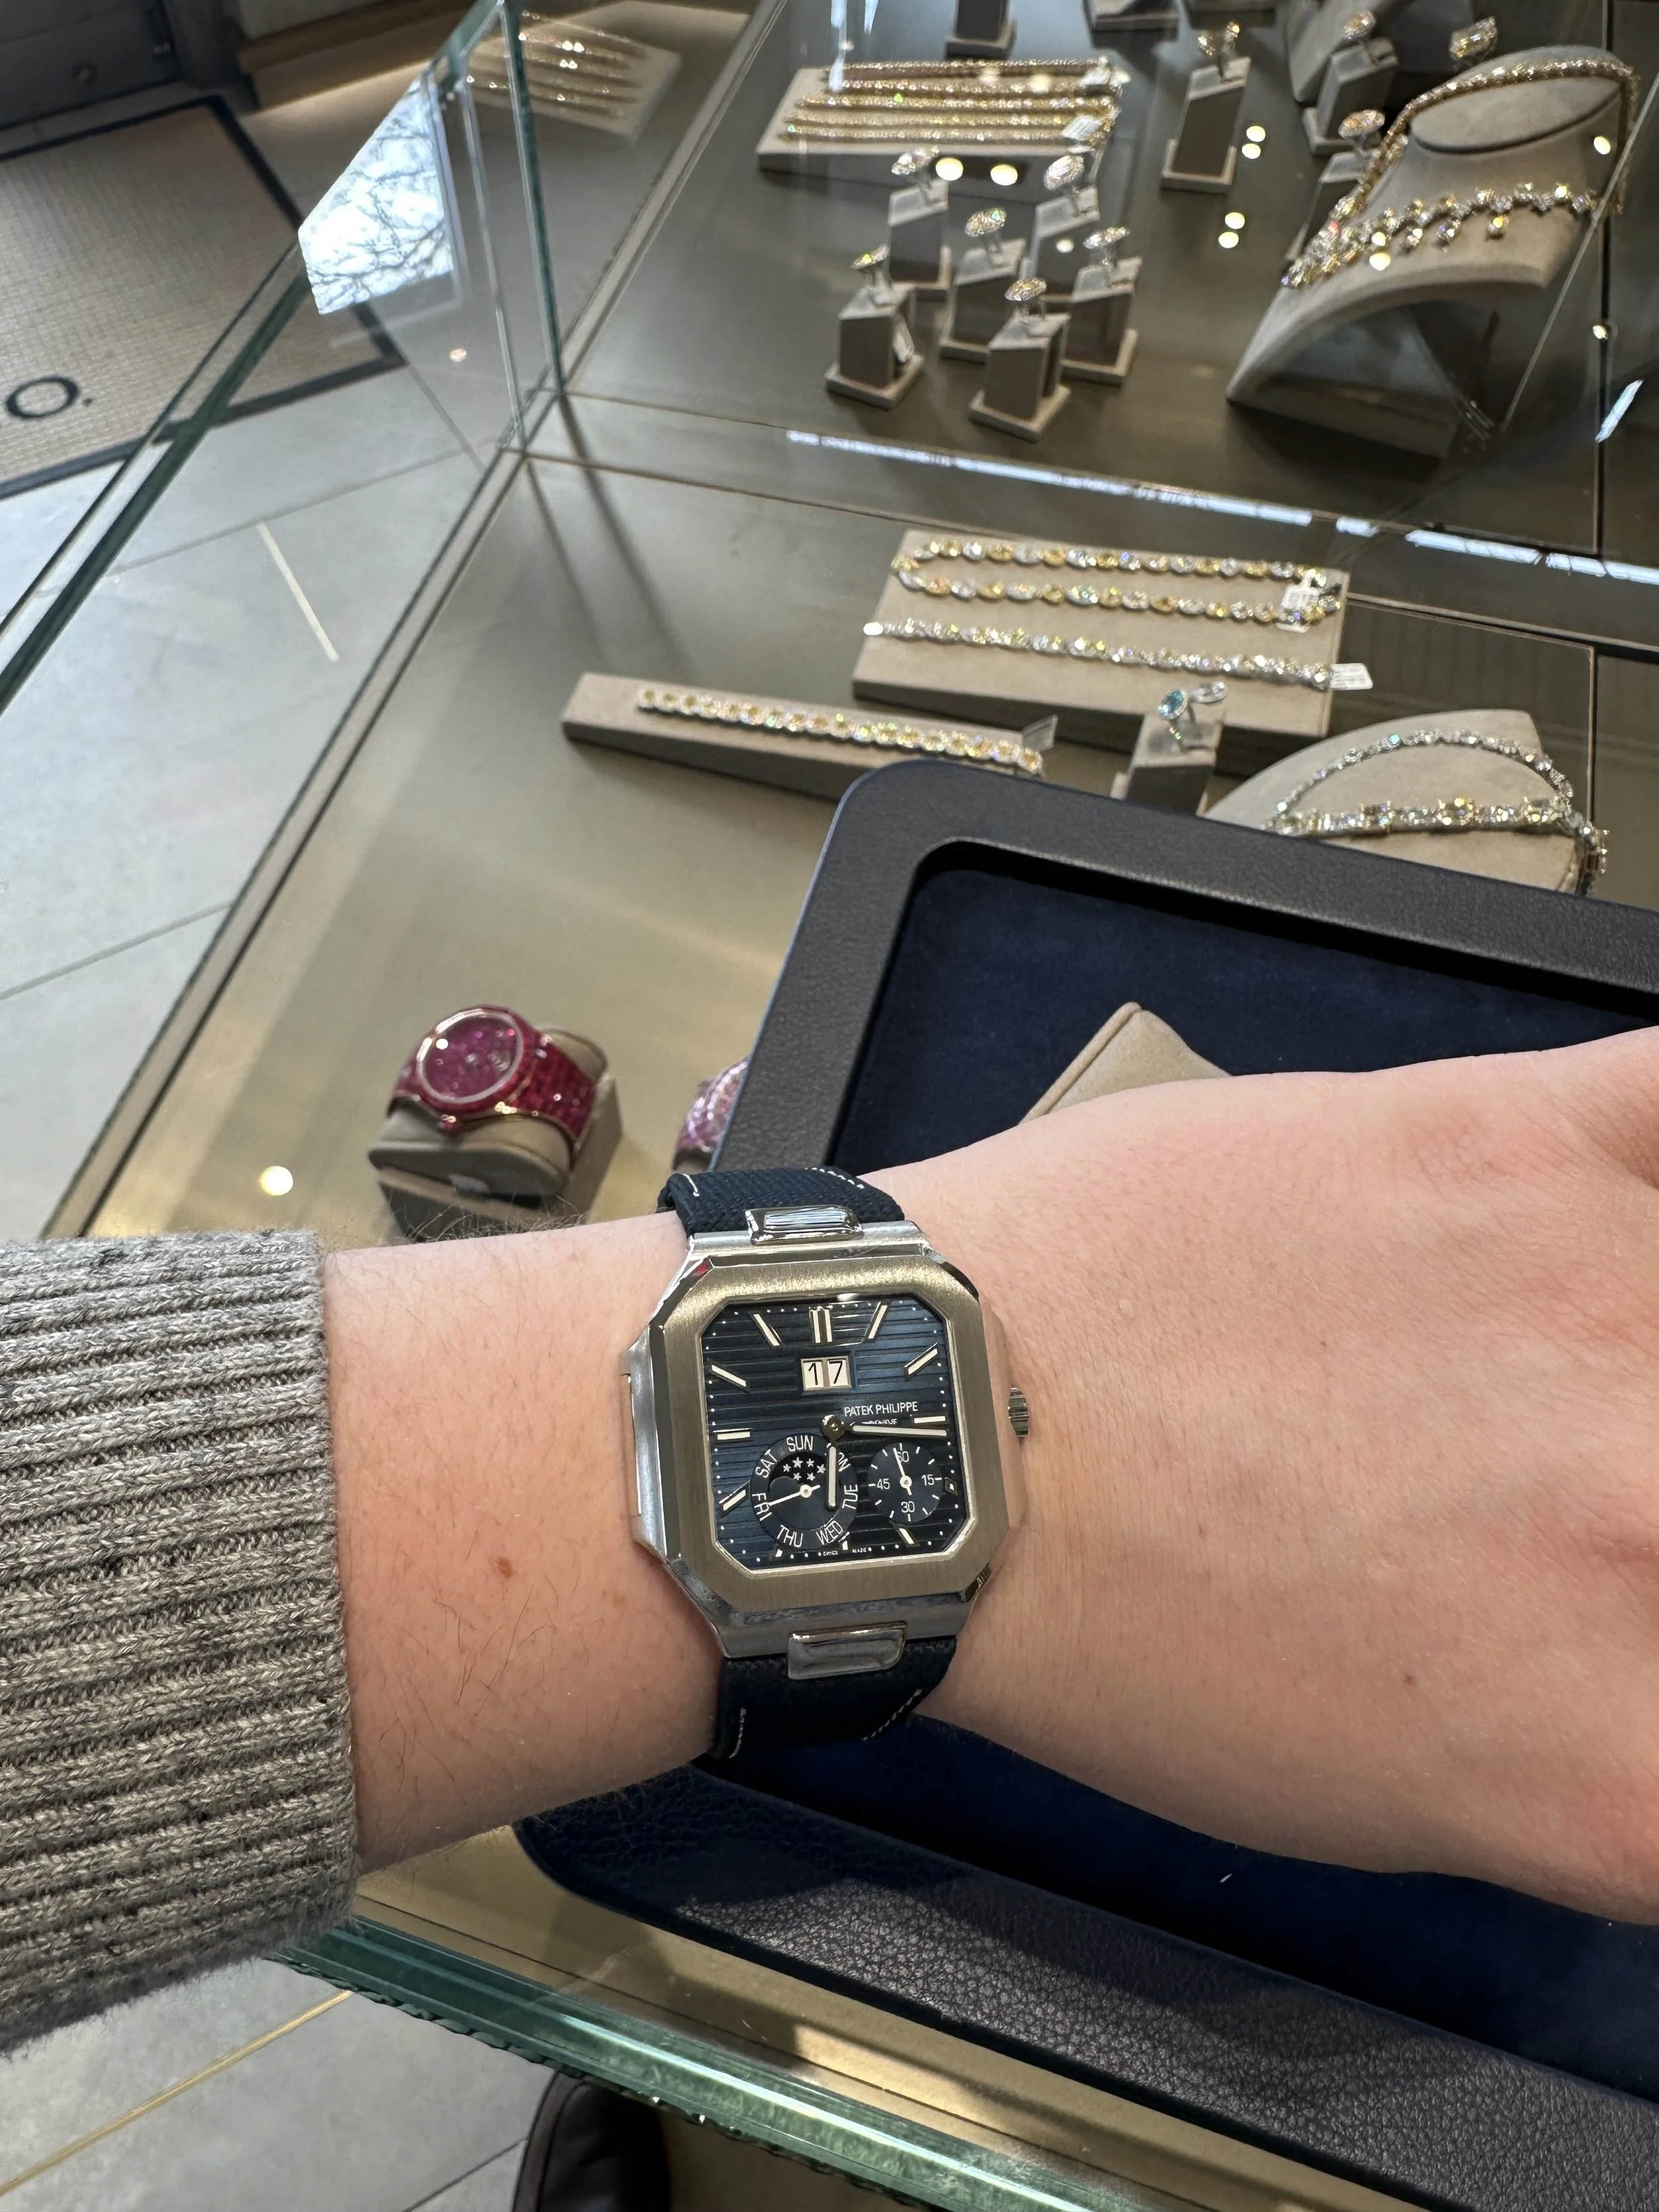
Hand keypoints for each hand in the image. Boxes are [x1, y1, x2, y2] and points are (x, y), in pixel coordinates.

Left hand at [881, 1028, 1658, 1917]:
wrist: (950, 1426)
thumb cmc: (1115, 1623)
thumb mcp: (1390, 1793)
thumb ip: (1606, 1742)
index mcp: (1621, 1756)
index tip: (1637, 1602)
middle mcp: (1651, 1531)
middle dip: (1641, 1500)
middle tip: (1592, 1474)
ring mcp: (1607, 1308)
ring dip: (1643, 1353)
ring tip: (1586, 1366)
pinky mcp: (1523, 1139)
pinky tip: (1624, 1204)